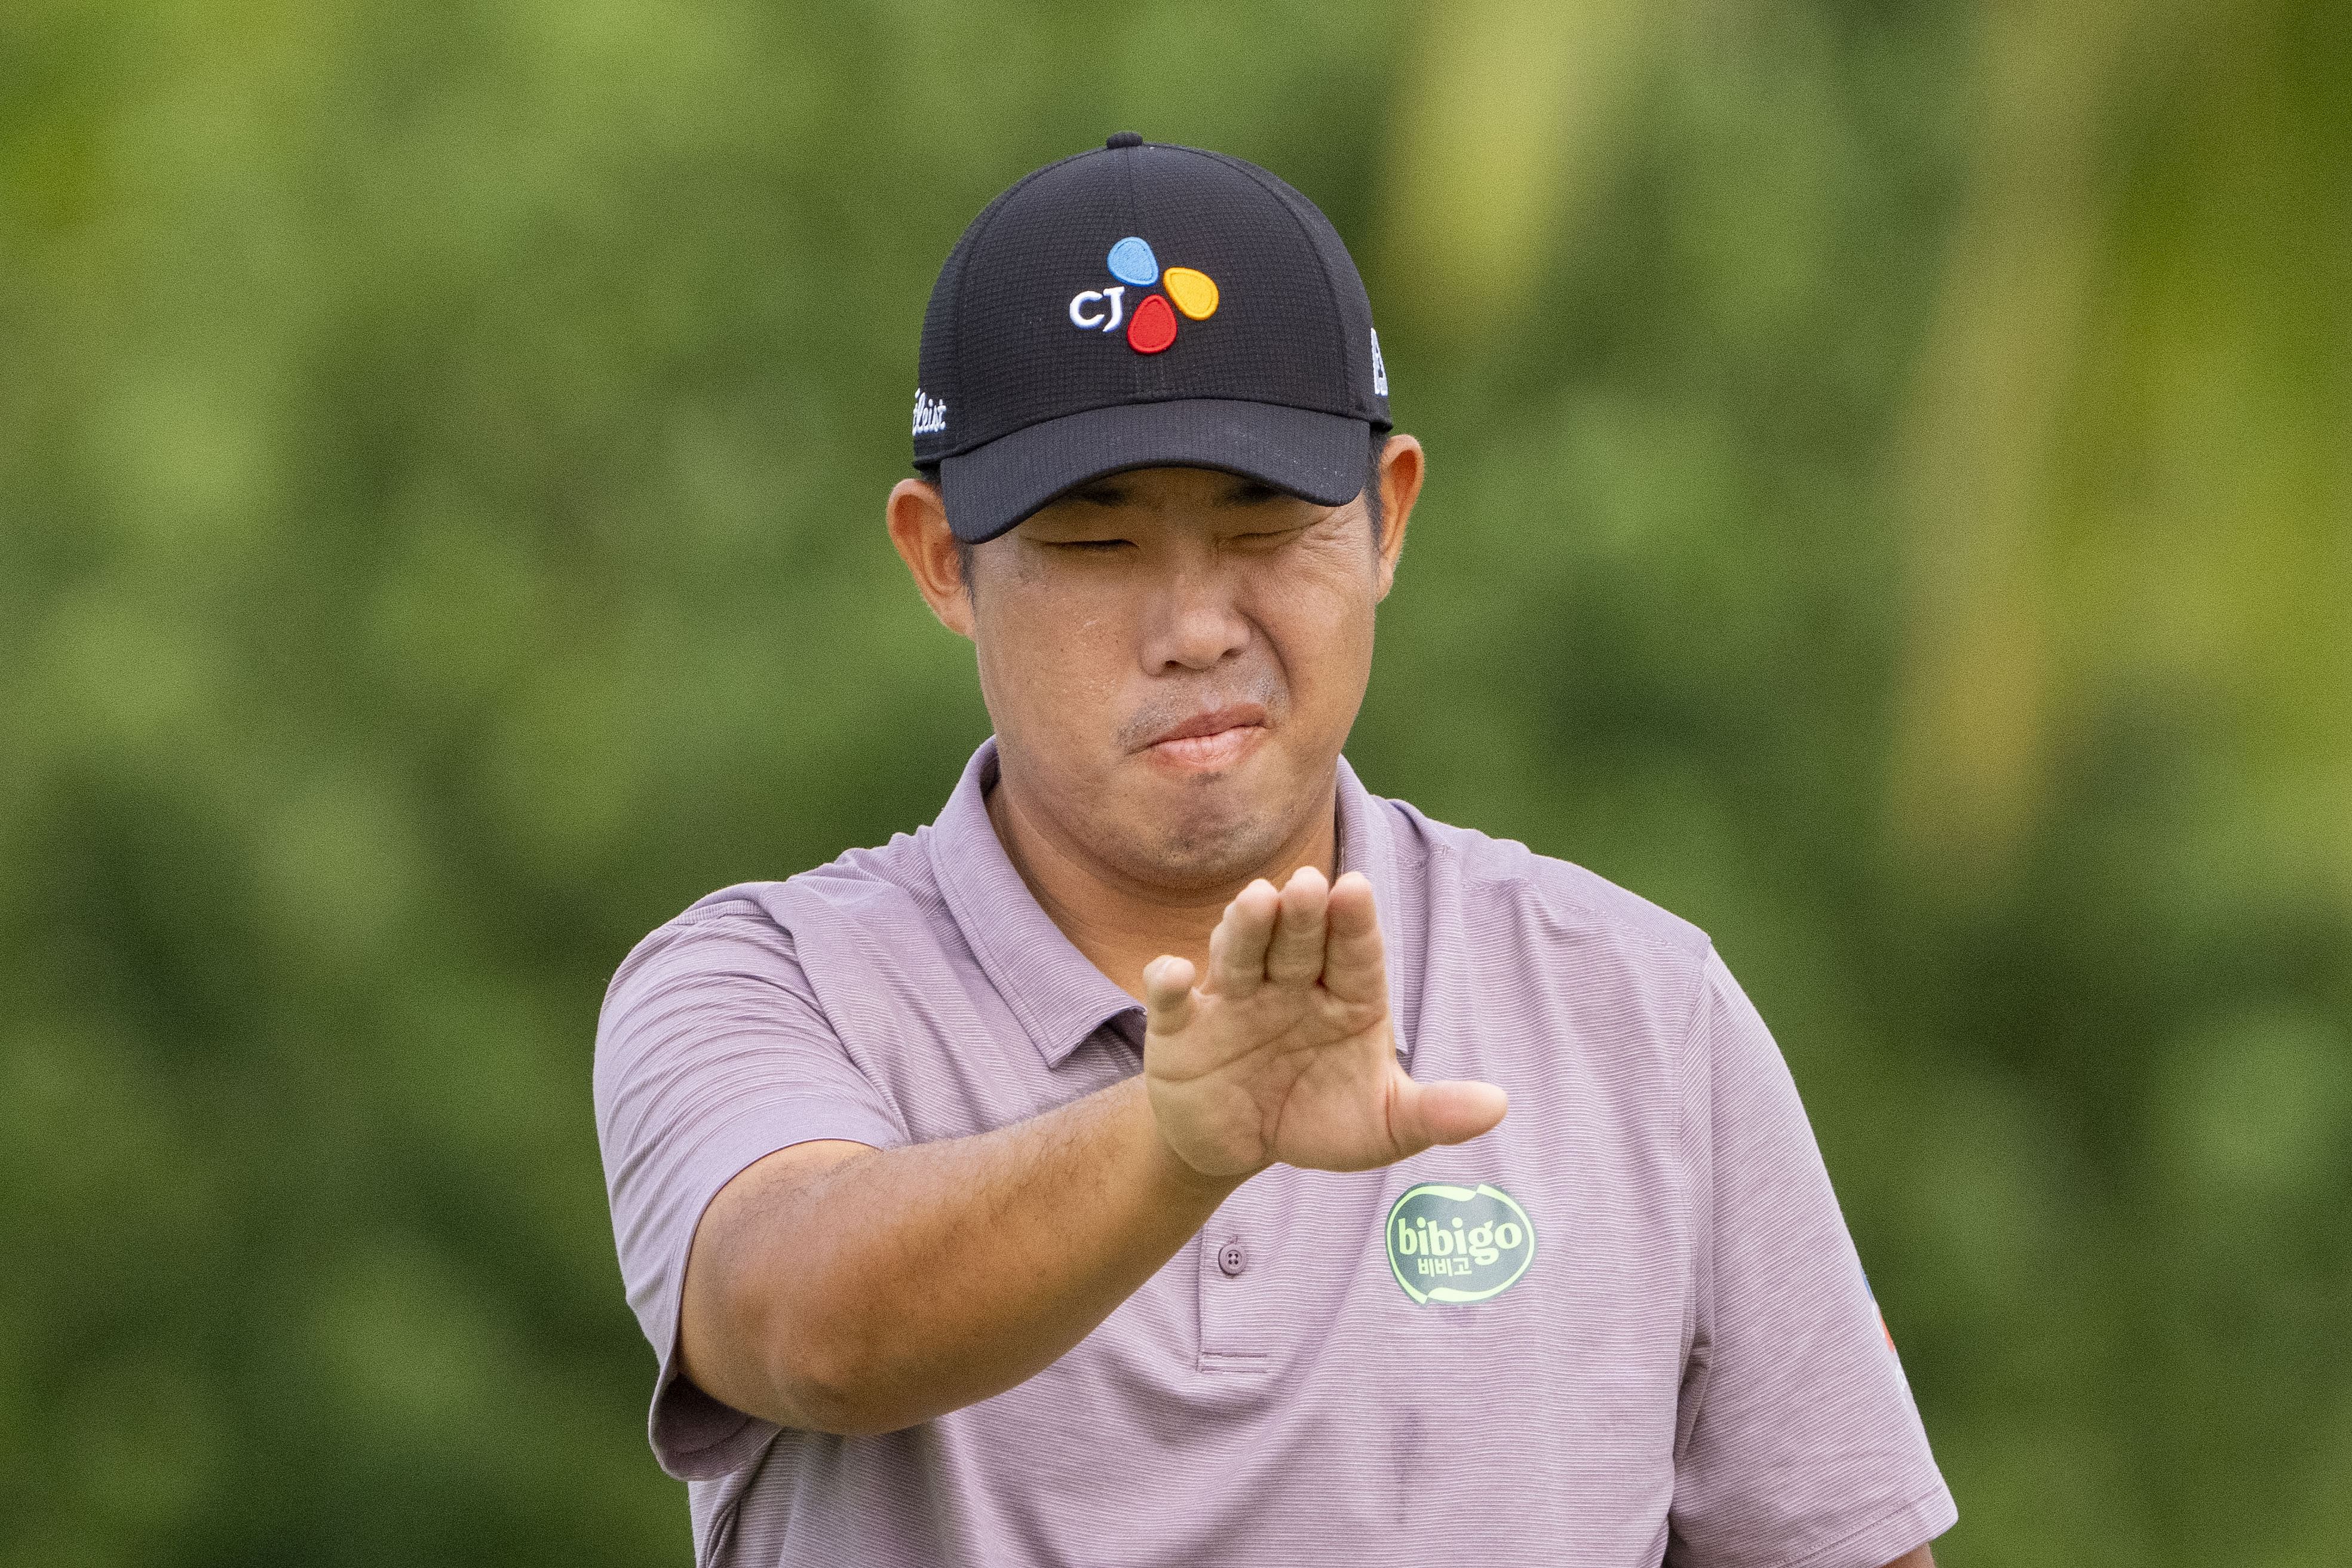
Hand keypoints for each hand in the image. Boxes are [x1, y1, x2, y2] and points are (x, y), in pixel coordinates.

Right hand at [1141, 866, 1507, 1178]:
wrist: (1240, 1145)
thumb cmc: (1318, 1117)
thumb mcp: (1381, 1125)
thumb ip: (1433, 1112)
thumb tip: (1499, 1106)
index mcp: (1344, 994)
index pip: (1354, 951)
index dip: (1355, 922)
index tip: (1357, 889)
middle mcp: (1288, 983)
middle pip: (1298, 940)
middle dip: (1304, 913)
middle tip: (1310, 884)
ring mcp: (1234, 999)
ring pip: (1240, 953)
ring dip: (1245, 927)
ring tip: (1257, 901)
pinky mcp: (1181, 1027)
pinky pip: (1172, 999)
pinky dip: (1167, 983)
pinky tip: (1171, 974)